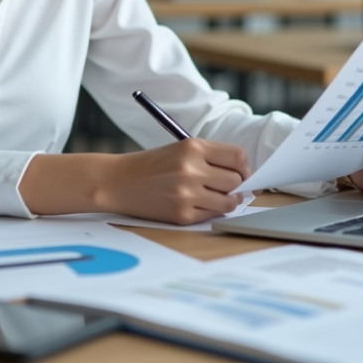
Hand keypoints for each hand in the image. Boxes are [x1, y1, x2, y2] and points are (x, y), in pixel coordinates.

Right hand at [99, 139, 251, 224]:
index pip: (238, 157)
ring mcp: (187, 194)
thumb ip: (211, 157)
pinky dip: (209, 211)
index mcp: (192, 147)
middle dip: (236, 184)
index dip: (244, 166)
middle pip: (236, 180)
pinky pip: (212, 215)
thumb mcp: (180, 149)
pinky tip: (196, 203)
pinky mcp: (182, 214)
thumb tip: (244, 175)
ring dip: (227, 200)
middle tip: (225, 186)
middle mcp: (191, 169)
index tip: (242, 172)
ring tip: (213, 196)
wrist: (118, 182)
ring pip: (229, 201)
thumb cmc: (152, 165)